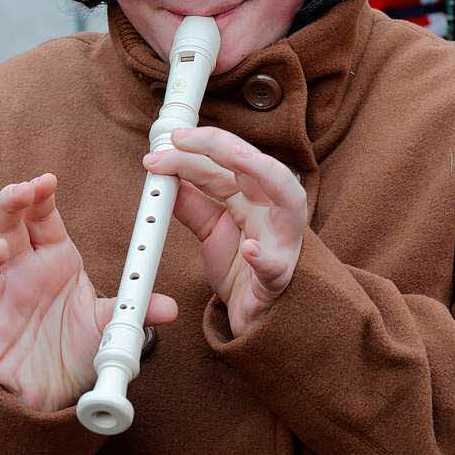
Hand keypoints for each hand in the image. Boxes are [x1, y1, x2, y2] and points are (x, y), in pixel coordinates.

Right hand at [0, 174, 176, 411]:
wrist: (57, 395)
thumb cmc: (76, 346)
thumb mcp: (110, 324)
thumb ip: (134, 311)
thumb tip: (169, 307)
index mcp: (53, 261)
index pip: (42, 219)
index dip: (40, 197)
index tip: (46, 181)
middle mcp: (21, 276)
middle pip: (5, 230)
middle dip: (10, 207)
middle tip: (21, 191)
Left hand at [143, 128, 305, 337]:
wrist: (255, 314)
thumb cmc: (240, 267)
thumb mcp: (211, 230)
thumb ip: (193, 203)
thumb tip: (167, 177)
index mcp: (254, 197)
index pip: (227, 163)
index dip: (196, 149)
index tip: (166, 144)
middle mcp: (273, 210)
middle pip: (256, 165)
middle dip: (221, 145)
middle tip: (183, 140)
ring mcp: (281, 241)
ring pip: (288, 198)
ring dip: (262, 172)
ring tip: (235, 158)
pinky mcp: (277, 278)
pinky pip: (275, 266)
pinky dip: (264, 258)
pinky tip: (251, 250)